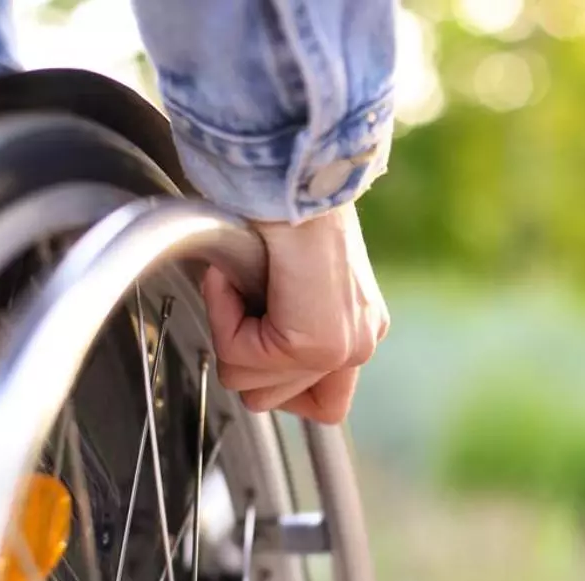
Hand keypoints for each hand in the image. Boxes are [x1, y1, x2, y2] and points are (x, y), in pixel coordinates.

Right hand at [201, 203, 389, 423]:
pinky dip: (224, 318)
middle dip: (242, 355)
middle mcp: (361, 342)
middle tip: (245, 299)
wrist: (288, 172)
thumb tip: (241, 357)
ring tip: (242, 284)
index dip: (266, 370)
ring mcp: (344, 346)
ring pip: (253, 390)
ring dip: (231, 334)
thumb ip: (279, 324)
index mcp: (358, 328)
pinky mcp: (318, 343)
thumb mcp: (287, 278)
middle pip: (274, 401)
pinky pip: (243, 361)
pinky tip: (235, 279)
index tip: (256, 319)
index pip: (318, 403)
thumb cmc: (277, 206)